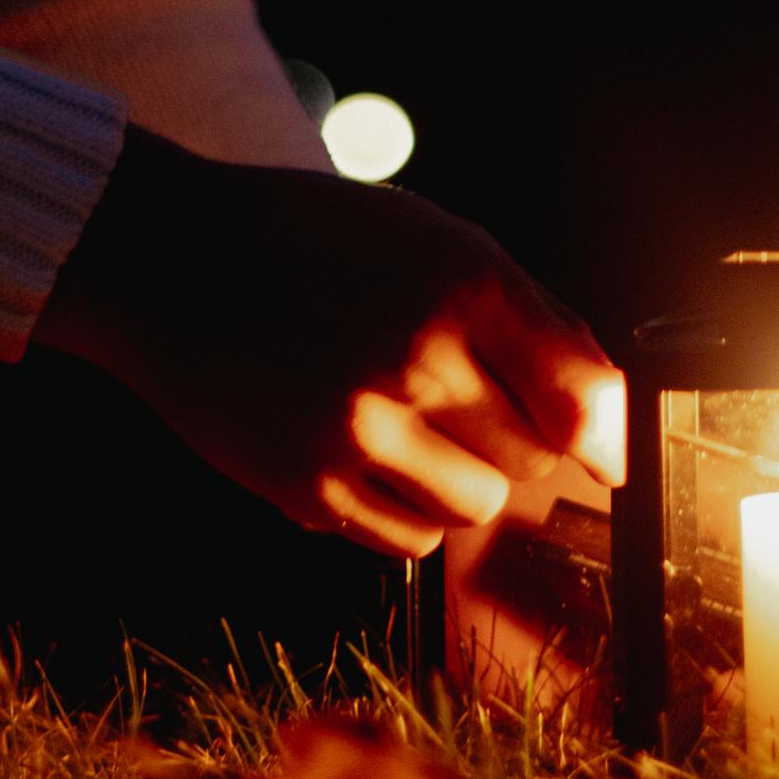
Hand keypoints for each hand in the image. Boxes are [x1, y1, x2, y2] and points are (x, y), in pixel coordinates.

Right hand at [35, 128, 619, 556]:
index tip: (605, 455)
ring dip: (462, 480)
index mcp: (461, 282)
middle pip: (535, 461)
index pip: (585, 397)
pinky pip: (407, 540)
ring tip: (408, 425)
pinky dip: (404, 511)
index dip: (606, 437)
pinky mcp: (308, 486)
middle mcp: (417, 358)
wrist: (170, 263)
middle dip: (515, 440)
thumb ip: (528, 319)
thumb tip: (607, 419)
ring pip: (476, 509)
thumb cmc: (311, 240)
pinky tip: (364, 451)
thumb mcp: (432, 238)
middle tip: (461, 400)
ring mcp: (360, 431)